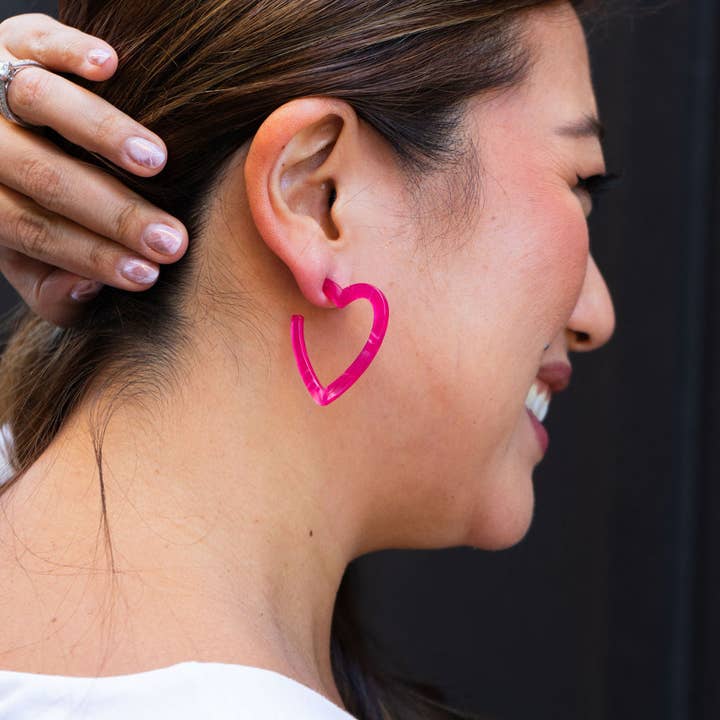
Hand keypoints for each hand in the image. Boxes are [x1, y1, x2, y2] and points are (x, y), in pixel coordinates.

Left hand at [0, 13, 187, 326]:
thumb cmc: (27, 208)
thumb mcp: (26, 262)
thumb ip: (52, 289)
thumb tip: (92, 288)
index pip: (33, 229)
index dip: (89, 255)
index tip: (147, 276)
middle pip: (43, 175)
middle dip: (112, 213)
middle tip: (170, 239)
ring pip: (39, 101)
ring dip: (102, 133)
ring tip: (157, 161)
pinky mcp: (15, 40)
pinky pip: (38, 38)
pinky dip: (71, 50)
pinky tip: (111, 65)